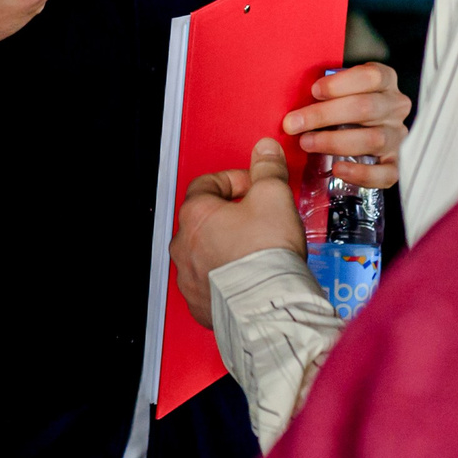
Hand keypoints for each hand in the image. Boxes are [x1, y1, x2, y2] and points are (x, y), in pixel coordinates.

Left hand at [170, 138, 307, 328]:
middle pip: (205, 219)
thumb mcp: (274, 196)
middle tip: (259, 219)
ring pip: (204, 252)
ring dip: (226, 248)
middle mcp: (183, 245)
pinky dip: (225, 278)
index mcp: (195, 214)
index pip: (207, 183)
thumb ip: (268, 169)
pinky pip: (209, 283)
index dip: (235, 180)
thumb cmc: (267, 255)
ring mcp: (188, 277)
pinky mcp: (199, 304)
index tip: (254, 186)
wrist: (267, 307)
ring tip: (256, 252)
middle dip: (231, 215)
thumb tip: (265, 151)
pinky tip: (247, 278)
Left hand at [283, 62, 410, 189]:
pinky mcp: (395, 163)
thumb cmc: (344, 104)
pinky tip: (338, 169)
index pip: (371, 76)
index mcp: (385, 81)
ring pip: (373, 139)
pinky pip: (386, 173)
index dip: (341, 83)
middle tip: (294, 123)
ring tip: (307, 143)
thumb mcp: (338, 89)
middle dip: (324, 115)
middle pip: (365, 108)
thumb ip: (325, 92)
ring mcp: (397, 136)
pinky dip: (361, 173)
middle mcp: (395, 107)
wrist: (362, 127)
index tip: (314, 91)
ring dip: (334, 142)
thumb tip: (295, 105)